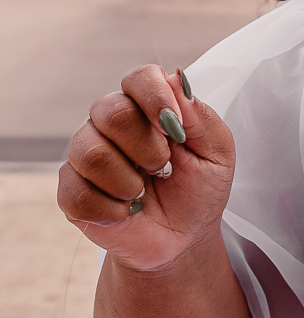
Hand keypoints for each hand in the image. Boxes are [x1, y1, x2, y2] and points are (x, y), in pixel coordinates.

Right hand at [58, 66, 234, 271]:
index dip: (154, 97)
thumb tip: (176, 79)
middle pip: (110, 111)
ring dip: (128, 182)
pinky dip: (110, 210)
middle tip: (164, 169)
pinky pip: (76, 192)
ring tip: (143, 193)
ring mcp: (86, 155)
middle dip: (146, 148)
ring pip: (90, 153)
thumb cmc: (199, 190)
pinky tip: (126, 213)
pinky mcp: (71, 190)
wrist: (183, 238)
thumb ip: (200, 117)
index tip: (173, 127)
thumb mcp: (217, 155)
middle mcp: (111, 124)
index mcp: (147, 108)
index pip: (139, 79)